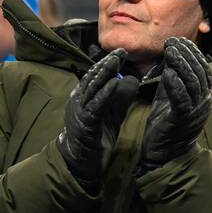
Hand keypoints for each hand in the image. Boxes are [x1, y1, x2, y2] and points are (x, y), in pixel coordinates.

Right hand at [57, 48, 140, 191]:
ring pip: (91, 88)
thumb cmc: (97, 135)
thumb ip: (121, 96)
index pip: (96, 76)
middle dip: (107, 63)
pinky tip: (115, 83)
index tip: (122, 51)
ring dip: (104, 73)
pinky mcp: (85, 124)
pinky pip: (95, 105)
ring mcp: (80, 112)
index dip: (108, 63)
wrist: (83, 161)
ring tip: (116, 60)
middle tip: (120, 50)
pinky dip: (105, 93)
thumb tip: (132, 79)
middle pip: (92, 77)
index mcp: (84, 97)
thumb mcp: (112, 112)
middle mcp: (79, 101)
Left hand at [139, 37, 211, 171]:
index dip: (192, 52)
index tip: (180, 40)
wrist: (165, 152)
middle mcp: (204, 101)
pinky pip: (182, 99)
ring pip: (192, 82)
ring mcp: (195, 110)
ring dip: (181, 64)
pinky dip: (175, 85)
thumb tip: (171, 52)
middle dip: (187, 54)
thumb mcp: (171, 93)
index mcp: (203, 94)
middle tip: (173, 41)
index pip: (202, 68)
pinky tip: (167, 73)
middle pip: (199, 72)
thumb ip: (174, 75)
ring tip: (170, 50)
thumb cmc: (167, 121)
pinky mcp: (183, 119)